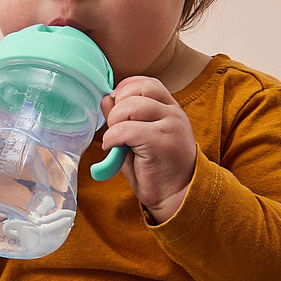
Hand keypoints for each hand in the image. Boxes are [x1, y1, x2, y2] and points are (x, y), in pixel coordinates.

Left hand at [101, 77, 196, 222]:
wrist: (175, 197)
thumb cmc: (155, 169)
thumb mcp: (136, 138)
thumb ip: (122, 118)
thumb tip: (106, 98)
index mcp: (170, 109)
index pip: (147, 83)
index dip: (126, 89)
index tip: (115, 106)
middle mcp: (173, 113)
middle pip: (137, 90)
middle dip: (117, 107)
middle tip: (114, 128)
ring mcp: (170, 126)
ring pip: (131, 107)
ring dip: (114, 123)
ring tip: (114, 141)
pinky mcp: (161, 142)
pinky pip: (127, 129)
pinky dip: (112, 138)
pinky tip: (113, 149)